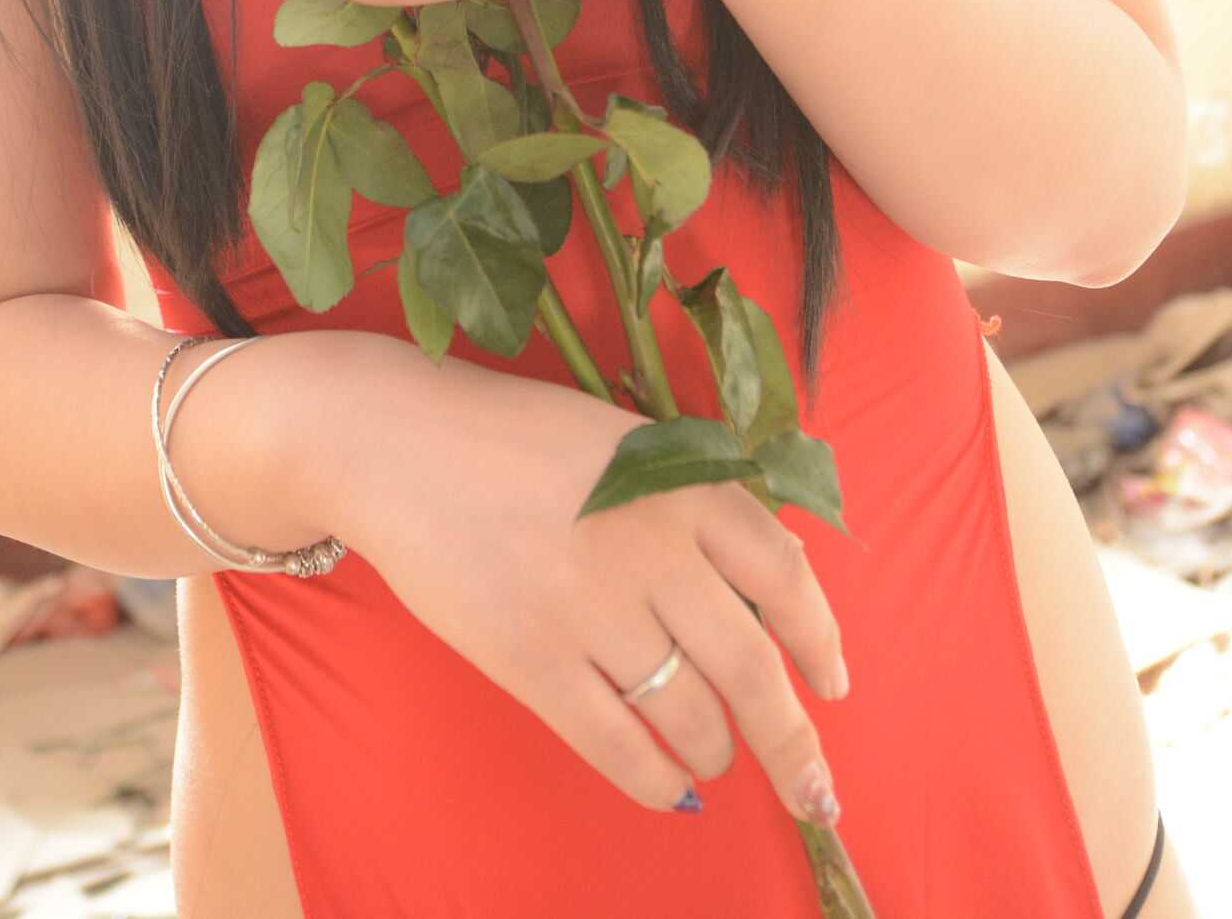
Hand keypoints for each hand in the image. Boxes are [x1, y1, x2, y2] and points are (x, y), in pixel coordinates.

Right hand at [315, 337, 848, 822]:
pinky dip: (656, 781)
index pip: (785, 575)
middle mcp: (651, 548)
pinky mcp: (532, 660)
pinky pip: (618, 748)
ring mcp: (592, 610)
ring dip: (717, 753)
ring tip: (714, 756)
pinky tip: (668, 784)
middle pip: (753, 671)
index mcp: (681, 481)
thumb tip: (783, 580)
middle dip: (795, 747)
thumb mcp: (623, 439)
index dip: (821, 641)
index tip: (834, 685)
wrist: (398, 442)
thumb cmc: (515, 437)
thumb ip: (698, 498)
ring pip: (692, 718)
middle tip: (817, 794)